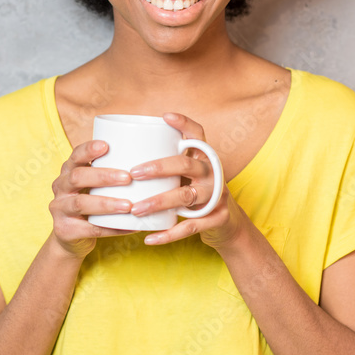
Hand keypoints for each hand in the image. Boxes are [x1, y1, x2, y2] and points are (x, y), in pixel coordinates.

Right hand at [49, 140, 139, 260]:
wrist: (70, 237)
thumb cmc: (91, 203)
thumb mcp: (93, 185)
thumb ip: (111, 172)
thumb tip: (153, 158)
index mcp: (68, 171)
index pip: (74, 155)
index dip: (88, 150)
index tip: (106, 145)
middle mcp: (59, 188)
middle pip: (77, 177)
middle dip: (103, 176)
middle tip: (128, 178)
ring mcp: (60, 209)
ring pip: (81, 204)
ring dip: (107, 203)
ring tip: (129, 205)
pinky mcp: (65, 230)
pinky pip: (90, 229)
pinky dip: (112, 229)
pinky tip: (130, 227)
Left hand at [128, 112, 247, 249]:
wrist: (229, 225)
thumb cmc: (198, 195)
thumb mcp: (190, 176)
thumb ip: (170, 165)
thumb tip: (125, 155)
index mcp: (204, 159)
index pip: (198, 135)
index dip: (184, 124)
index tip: (165, 116)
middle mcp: (212, 173)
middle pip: (185, 164)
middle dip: (158, 167)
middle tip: (133, 173)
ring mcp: (216, 196)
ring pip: (185, 196)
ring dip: (158, 202)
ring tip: (136, 209)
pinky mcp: (217, 218)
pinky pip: (190, 227)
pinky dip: (168, 234)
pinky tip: (149, 238)